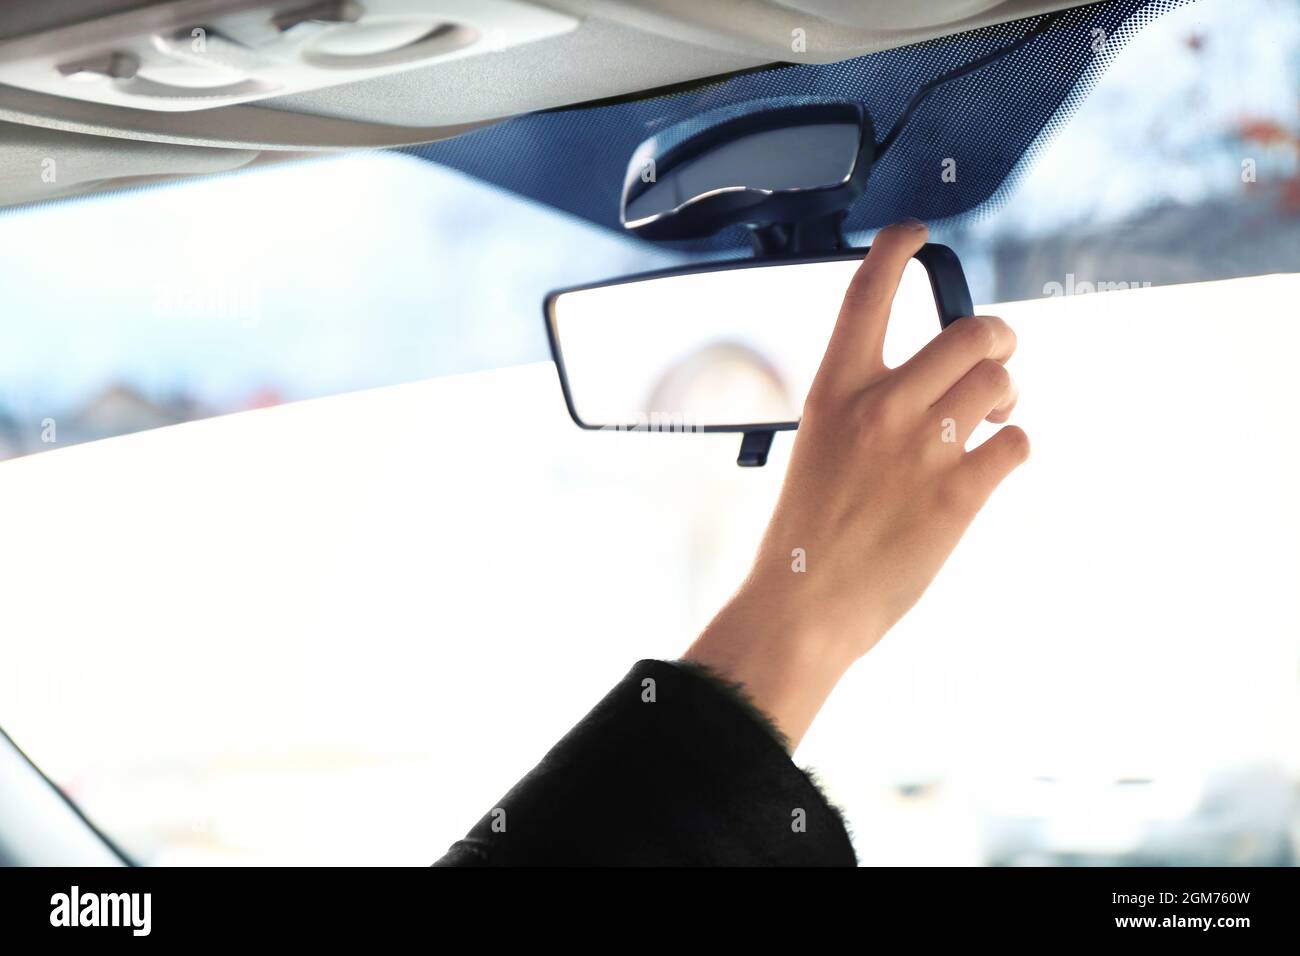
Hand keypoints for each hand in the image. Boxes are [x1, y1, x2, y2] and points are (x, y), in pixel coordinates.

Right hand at [683, 220, 1028, 747]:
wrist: (804, 605)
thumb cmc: (806, 534)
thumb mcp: (817, 448)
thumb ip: (863, 408)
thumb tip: (929, 389)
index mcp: (834, 392)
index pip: (865, 293)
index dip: (895, 249)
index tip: (914, 233)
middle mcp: (880, 407)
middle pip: (971, 332)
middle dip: (996, 339)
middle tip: (994, 361)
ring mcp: (922, 449)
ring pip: (1001, 381)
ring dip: (1004, 397)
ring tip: (990, 419)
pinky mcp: (959, 495)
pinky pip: (1016, 443)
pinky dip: (1012, 449)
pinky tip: (990, 466)